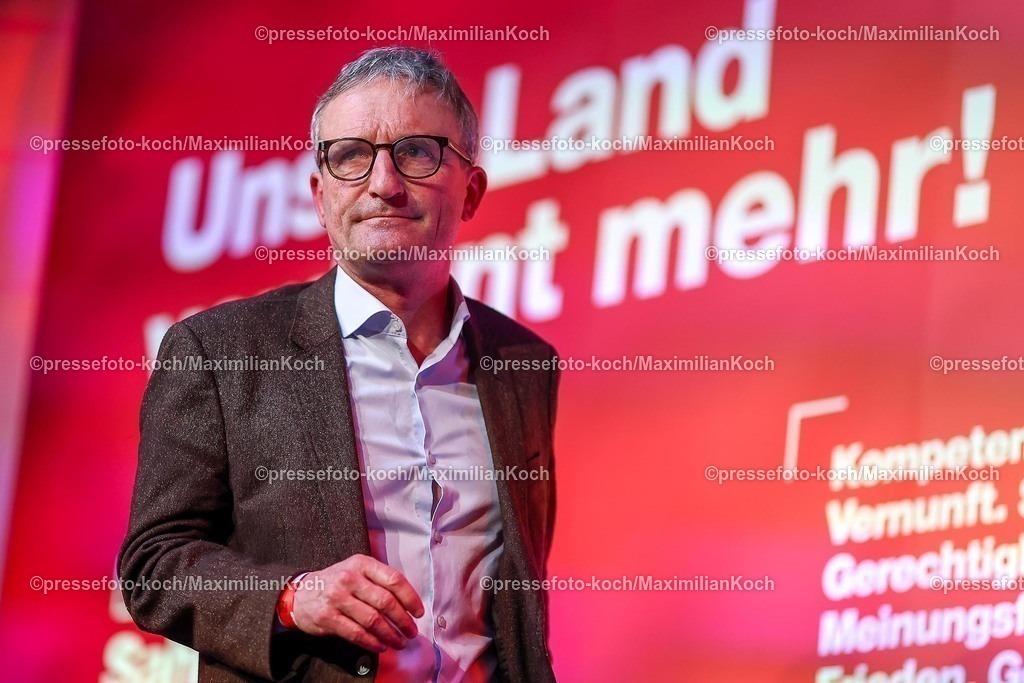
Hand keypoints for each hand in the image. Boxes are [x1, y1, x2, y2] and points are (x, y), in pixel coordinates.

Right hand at [291, 554, 423, 652]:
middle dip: (403, 620)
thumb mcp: (356, 570)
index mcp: (361, 563)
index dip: (410, 598)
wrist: (299, 593)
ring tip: (399, 642)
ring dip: (390, 634)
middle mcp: (349, 578)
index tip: (419, 612)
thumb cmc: (336, 582)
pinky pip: (356, 633)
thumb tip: (408, 603)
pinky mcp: (327, 617)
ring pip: (372, 620)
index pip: (393, 580)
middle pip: (385, 602)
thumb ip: (379, 580)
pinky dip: (372, 642)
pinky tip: (380, 646)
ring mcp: (337, 597)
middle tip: (412, 632)